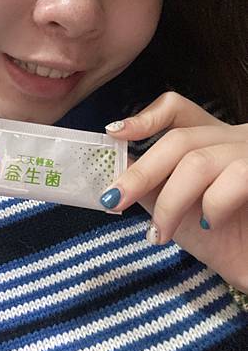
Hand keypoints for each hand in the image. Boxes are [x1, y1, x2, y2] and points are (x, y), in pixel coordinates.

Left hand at [100, 91, 247, 292]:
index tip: (114, 132)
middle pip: (179, 139)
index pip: (177, 109)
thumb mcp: (176, 208)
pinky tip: (211, 225)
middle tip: (115, 199)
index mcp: (209, 141)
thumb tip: (114, 169)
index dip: (145, 117)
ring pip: (198, 162)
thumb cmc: (223, 241)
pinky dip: (213, 204)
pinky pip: (236, 177)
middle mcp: (232, 140)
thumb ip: (150, 185)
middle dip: (141, 173)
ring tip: (162, 232)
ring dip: (171, 202)